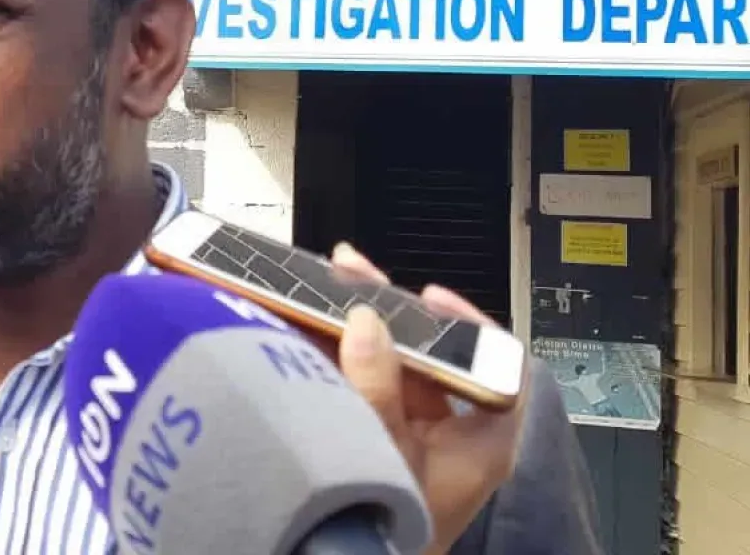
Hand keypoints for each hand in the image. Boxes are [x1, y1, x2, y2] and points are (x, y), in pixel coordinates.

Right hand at [330, 243, 527, 554]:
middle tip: (355, 278)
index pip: (499, 367)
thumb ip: (375, 388)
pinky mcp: (379, 448)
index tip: (426, 297)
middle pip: (433, 360)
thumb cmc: (386, 533)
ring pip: (392, 372)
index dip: (468, 324)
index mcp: (480, 444)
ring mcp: (413, 445)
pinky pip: (362, 392)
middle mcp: (450, 441)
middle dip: (392, 316)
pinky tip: (308, 334)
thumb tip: (368, 324)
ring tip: (325, 293)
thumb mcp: (382, 453)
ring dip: (358, 334)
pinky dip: (338, 363)